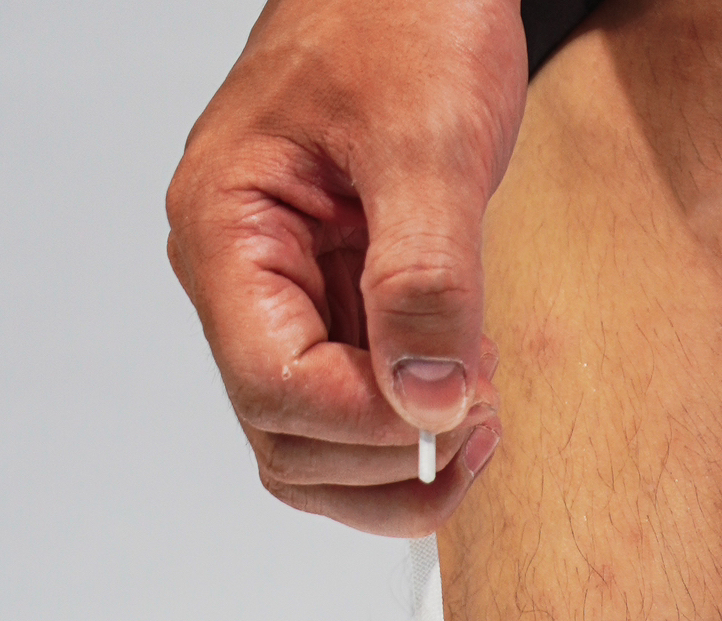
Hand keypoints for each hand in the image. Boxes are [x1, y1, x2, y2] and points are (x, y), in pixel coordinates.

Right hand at [166, 0, 526, 535]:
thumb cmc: (404, 21)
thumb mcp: (428, 143)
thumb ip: (427, 278)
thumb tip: (428, 401)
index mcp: (227, 229)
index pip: (275, 389)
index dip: (370, 421)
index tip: (457, 400)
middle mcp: (240, 278)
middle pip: (288, 443)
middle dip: (387, 456)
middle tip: (480, 409)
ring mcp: (285, 298)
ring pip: (318, 449)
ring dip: (400, 462)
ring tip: (479, 407)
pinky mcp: (334, 308)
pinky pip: (355, 410)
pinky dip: (412, 427)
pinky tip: (470, 389)